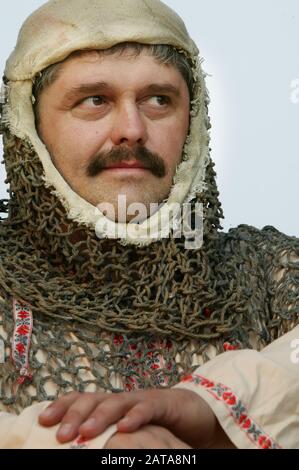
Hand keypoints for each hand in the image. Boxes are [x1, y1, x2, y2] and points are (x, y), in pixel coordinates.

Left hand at [39, 389, 233, 447]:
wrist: (193, 413)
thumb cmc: (155, 427)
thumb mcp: (126, 434)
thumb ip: (104, 438)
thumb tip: (77, 448)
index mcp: (110, 405)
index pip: (81, 400)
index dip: (61, 406)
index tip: (42, 421)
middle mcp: (122, 399)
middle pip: (94, 399)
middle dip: (76, 414)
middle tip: (61, 435)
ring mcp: (141, 399)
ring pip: (117, 402)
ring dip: (100, 415)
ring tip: (86, 431)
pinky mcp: (163, 404)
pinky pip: (147, 408)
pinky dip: (135, 417)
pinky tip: (124, 428)